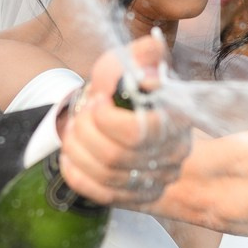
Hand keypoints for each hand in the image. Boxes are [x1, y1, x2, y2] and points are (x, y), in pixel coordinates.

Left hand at [54, 37, 187, 207]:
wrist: (125, 116)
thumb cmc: (127, 90)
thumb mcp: (133, 65)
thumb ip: (142, 55)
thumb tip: (151, 50)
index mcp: (175, 120)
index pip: (136, 133)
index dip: (106, 118)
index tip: (96, 100)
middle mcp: (171, 155)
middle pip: (114, 156)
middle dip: (86, 132)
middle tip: (82, 115)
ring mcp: (156, 180)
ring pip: (104, 175)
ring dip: (78, 149)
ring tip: (75, 131)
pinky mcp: (137, 197)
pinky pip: (100, 194)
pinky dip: (77, 173)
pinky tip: (72, 156)